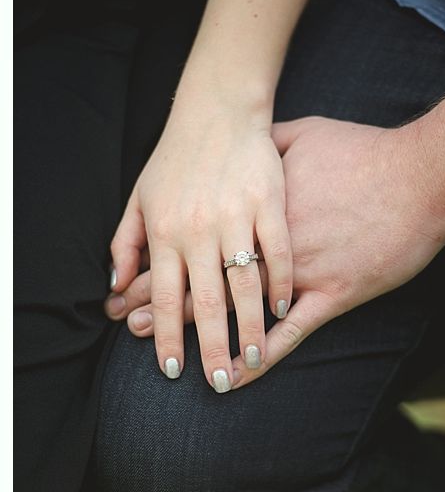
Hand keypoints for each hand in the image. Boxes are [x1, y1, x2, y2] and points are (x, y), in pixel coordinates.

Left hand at [107, 117, 444, 387]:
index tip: (127, 287)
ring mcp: (300, 272)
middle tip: (134, 329)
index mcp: (253, 208)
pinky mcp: (335, 293)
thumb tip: (242, 144)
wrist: (418, 176)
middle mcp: (267, 244)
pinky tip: (238, 376)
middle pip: (206, 281)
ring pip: (241, 313)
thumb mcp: (305, 132)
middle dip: (164, 308)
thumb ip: (266, 144)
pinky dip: (263, 358)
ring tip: (179, 364)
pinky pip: (291, 333)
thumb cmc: (365, 151)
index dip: (158, 268)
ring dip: (207, 339)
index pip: (192, 243)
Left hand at [109, 107, 292, 391]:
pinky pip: (279, 253)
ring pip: (245, 284)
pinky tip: (283, 310)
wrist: (219, 109)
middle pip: (207, 300)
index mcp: (167, 231)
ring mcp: (239, 219)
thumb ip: (126, 242)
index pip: (165, 295)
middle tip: (216, 381)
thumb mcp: (140, 195)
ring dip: (249, 327)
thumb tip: (113, 284)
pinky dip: (281, 283)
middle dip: (211, 347)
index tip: (174, 369)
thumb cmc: (178, 154)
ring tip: (251, 358)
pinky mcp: (272, 205)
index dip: (167, 335)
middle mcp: (200, 230)